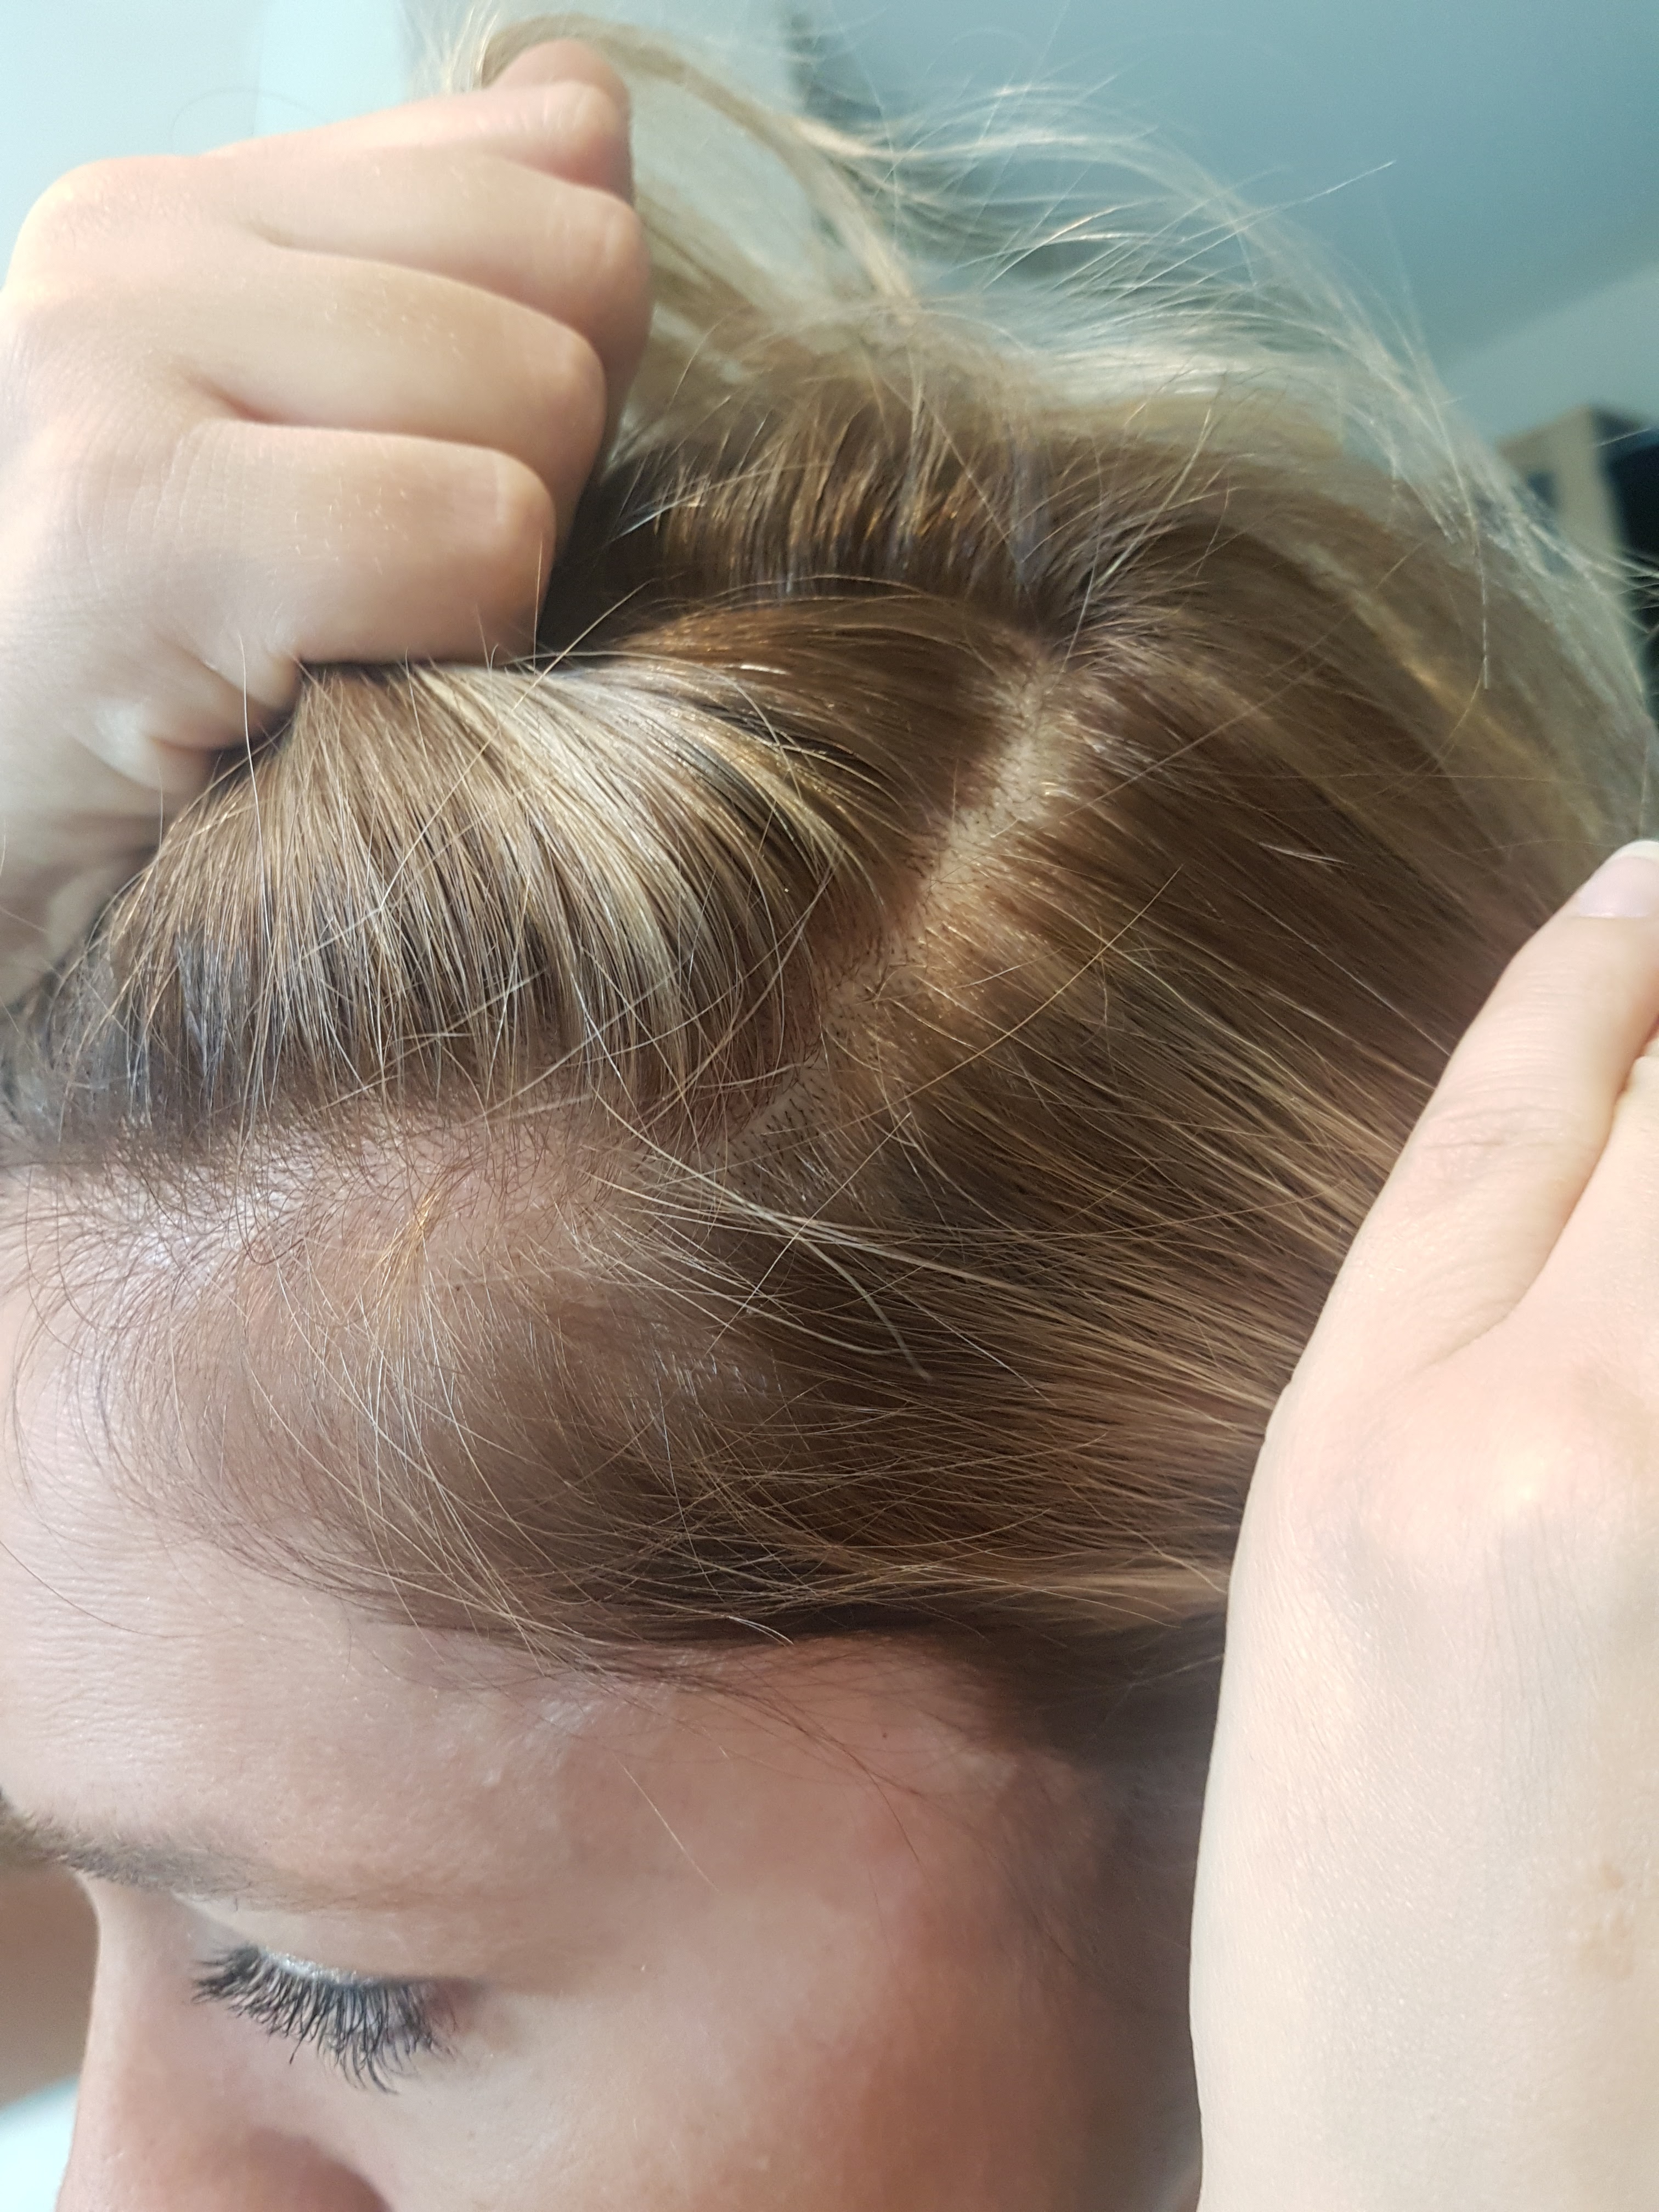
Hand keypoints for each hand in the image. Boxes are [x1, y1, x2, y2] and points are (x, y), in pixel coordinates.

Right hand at [0, 40, 648, 997]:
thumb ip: (458, 275)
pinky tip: (330, 692)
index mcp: (197, 205)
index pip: (558, 151)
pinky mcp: (128, 523)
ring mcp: (111, 357)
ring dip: (503, 569)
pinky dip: (455, 645)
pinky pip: (474, 534)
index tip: (446, 476)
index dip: (575, 348)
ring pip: (541, 400)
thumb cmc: (194, 688)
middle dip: (550, 462)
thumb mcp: (330, 450)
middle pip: (582, 270)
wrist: (7, 856)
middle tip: (400, 585)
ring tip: (355, 638)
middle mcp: (135, 241)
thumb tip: (590, 112)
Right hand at [1191, 839, 1658, 2211]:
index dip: (1604, 956)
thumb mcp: (1325, 1590)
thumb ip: (1446, 1338)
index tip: (1651, 879)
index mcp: (1403, 1451)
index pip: (1532, 1095)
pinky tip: (1652, 1389)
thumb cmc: (1366, 1934)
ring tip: (1657, 1218)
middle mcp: (1604, 1458)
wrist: (1487, 2204)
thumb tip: (1580, 1145)